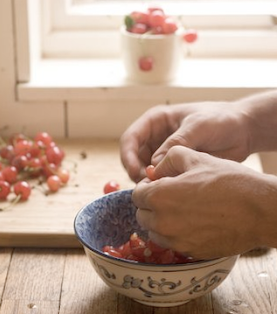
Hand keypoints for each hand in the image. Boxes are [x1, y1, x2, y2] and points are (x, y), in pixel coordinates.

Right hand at [120, 101, 250, 182]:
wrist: (241, 131)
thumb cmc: (220, 120)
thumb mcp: (197, 127)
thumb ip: (175, 143)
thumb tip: (154, 166)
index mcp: (156, 121)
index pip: (130, 138)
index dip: (128, 156)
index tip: (134, 172)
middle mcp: (155, 138)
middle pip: (133, 157)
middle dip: (136, 172)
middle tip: (148, 186)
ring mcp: (163, 153)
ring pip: (144, 170)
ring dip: (147, 181)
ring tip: (160, 189)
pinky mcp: (173, 166)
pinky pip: (159, 178)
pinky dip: (159, 185)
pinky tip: (168, 190)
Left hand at [132, 146, 267, 259]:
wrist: (258, 208)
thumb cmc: (227, 180)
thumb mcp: (194, 157)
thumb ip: (166, 159)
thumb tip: (154, 171)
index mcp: (159, 197)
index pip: (136, 195)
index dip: (145, 187)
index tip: (157, 184)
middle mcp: (162, 222)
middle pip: (142, 214)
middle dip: (150, 204)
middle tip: (168, 196)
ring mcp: (176, 241)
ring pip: (154, 231)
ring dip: (159, 220)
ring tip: (179, 209)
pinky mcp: (190, 252)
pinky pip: (171, 243)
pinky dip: (174, 233)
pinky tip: (191, 222)